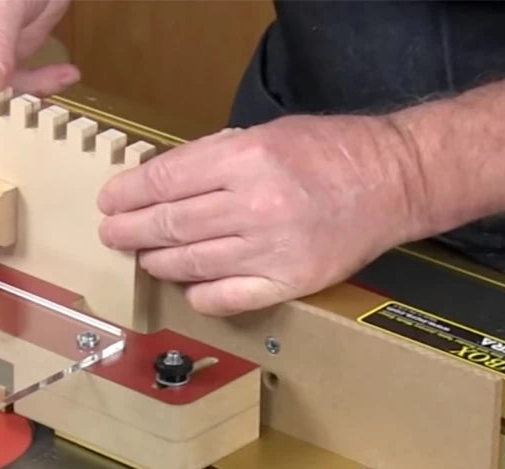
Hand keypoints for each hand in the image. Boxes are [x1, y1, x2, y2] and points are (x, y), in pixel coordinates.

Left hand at [96, 115, 430, 315]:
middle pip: (170, 224)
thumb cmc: (330, 151)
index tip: (110, 202)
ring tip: (145, 257)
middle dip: (130, 231)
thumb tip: (159, 182)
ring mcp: (270, 250)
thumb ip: (213, 157)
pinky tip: (188, 285)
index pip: (166, 181)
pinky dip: (197, 294)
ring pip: (189, 264)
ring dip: (157, 262)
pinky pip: (223, 298)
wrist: (394, 182)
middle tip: (112, 235)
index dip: (129, 193)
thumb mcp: (266, 134)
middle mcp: (254, 205)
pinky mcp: (287, 283)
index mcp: (246, 158)